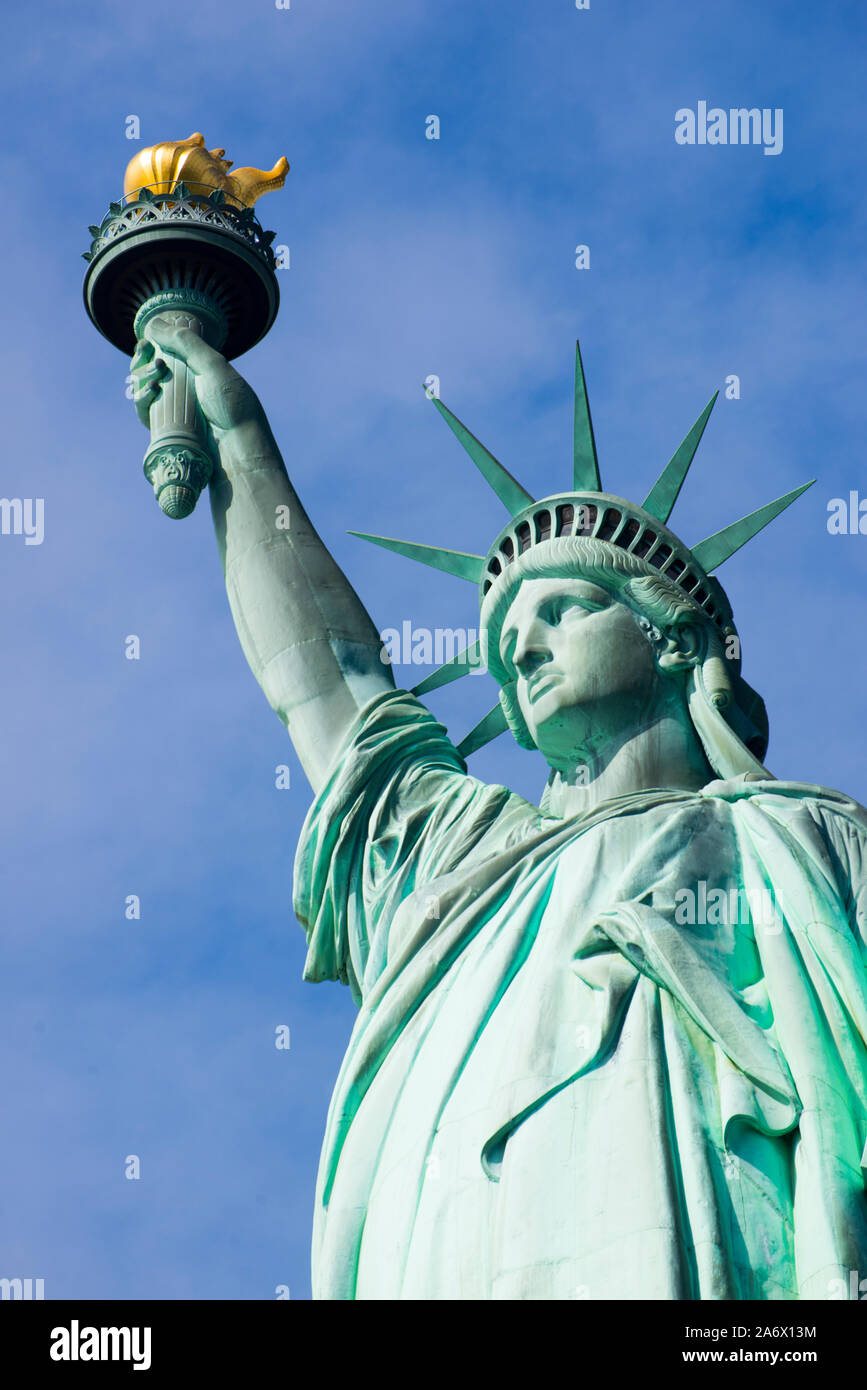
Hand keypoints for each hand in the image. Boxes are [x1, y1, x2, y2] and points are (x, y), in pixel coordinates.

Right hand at [129, 316, 264, 435]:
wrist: (238, 444)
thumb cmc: (231, 404)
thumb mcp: (212, 365)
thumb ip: (185, 342)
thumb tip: (153, 324)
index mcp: (194, 370)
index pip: (162, 353)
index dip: (149, 347)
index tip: (145, 344)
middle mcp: (182, 388)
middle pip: (147, 369)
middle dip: (142, 361)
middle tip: (153, 360)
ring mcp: (172, 409)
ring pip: (142, 388)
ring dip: (141, 376)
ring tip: (155, 377)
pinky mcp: (165, 429)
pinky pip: (144, 411)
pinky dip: (141, 398)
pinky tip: (149, 392)